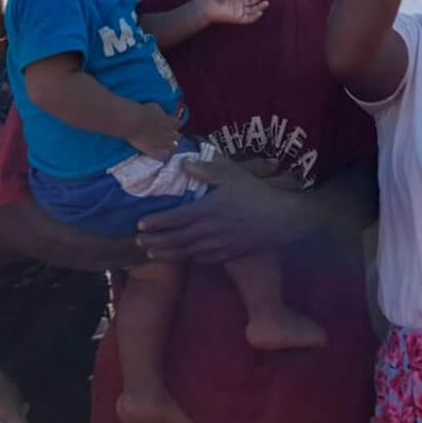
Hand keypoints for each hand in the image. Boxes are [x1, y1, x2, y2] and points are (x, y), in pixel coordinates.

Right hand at [127, 103, 179, 159]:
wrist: (134, 122)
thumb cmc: (143, 111)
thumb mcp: (156, 107)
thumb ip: (162, 113)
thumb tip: (163, 115)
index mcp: (171, 122)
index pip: (178, 124)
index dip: (174, 124)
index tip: (170, 124)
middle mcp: (170, 133)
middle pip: (177, 136)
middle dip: (173, 135)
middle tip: (167, 134)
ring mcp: (163, 143)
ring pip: (173, 146)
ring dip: (171, 144)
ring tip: (166, 144)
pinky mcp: (155, 150)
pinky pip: (164, 155)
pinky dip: (164, 154)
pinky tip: (161, 152)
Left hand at [136, 153, 311, 262]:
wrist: (281, 220)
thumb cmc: (257, 194)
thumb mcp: (233, 175)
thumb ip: (208, 170)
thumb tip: (185, 163)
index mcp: (206, 210)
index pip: (175, 218)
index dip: (156, 222)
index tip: (140, 225)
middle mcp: (208, 231)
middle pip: (176, 239)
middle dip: (155, 241)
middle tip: (139, 242)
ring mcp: (218, 245)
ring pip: (187, 252)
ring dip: (168, 253)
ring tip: (152, 254)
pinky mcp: (229, 254)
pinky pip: (205, 259)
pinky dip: (192, 258)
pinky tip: (187, 257)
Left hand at [193, 0, 267, 26]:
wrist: (205, 6)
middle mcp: (237, 3)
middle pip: (250, 1)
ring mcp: (237, 11)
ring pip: (252, 10)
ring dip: (259, 7)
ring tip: (266, 3)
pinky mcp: (237, 18)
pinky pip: (248, 19)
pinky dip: (254, 17)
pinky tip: (260, 12)